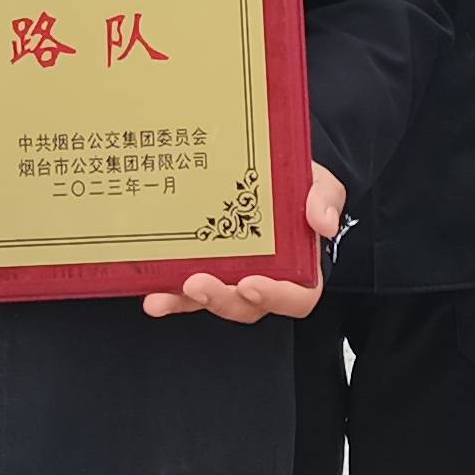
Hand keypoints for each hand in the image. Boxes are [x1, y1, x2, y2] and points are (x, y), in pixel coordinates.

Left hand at [146, 163, 346, 317]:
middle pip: (245, 305)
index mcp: (299, 268)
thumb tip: (322, 222)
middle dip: (220, 299)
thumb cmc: (298, 186)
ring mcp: (230, 277)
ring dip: (184, 302)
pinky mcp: (203, 268)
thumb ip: (324, 199)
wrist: (269, 169)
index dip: (274, 296)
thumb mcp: (320, 184)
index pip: (296, 297)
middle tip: (197, 284)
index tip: (251, 283)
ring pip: (210, 301)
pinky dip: (167, 292)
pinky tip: (149, 290)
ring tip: (161, 296)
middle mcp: (263, 280)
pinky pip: (184, 288)